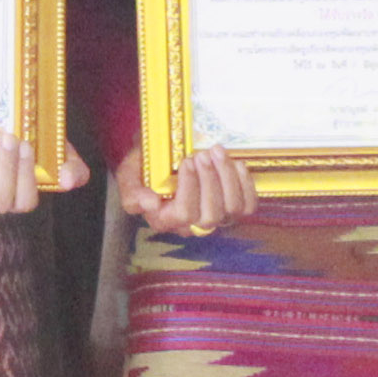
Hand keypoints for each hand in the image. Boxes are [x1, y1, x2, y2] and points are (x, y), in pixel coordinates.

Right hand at [119, 144, 255, 238]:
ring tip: (217, 152)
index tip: (187, 160)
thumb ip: (132, 193)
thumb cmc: (146, 166)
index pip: (183, 214)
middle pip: (211, 215)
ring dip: (227, 177)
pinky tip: (235, 163)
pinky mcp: (234, 208)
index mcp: (165, 220)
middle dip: (210, 180)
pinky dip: (246, 184)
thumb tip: (151, 205)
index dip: (189, 188)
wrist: (164, 155)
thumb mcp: (129, 176)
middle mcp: (192, 224)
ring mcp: (216, 217)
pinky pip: (248, 205)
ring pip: (232, 209)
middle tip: (203, 154)